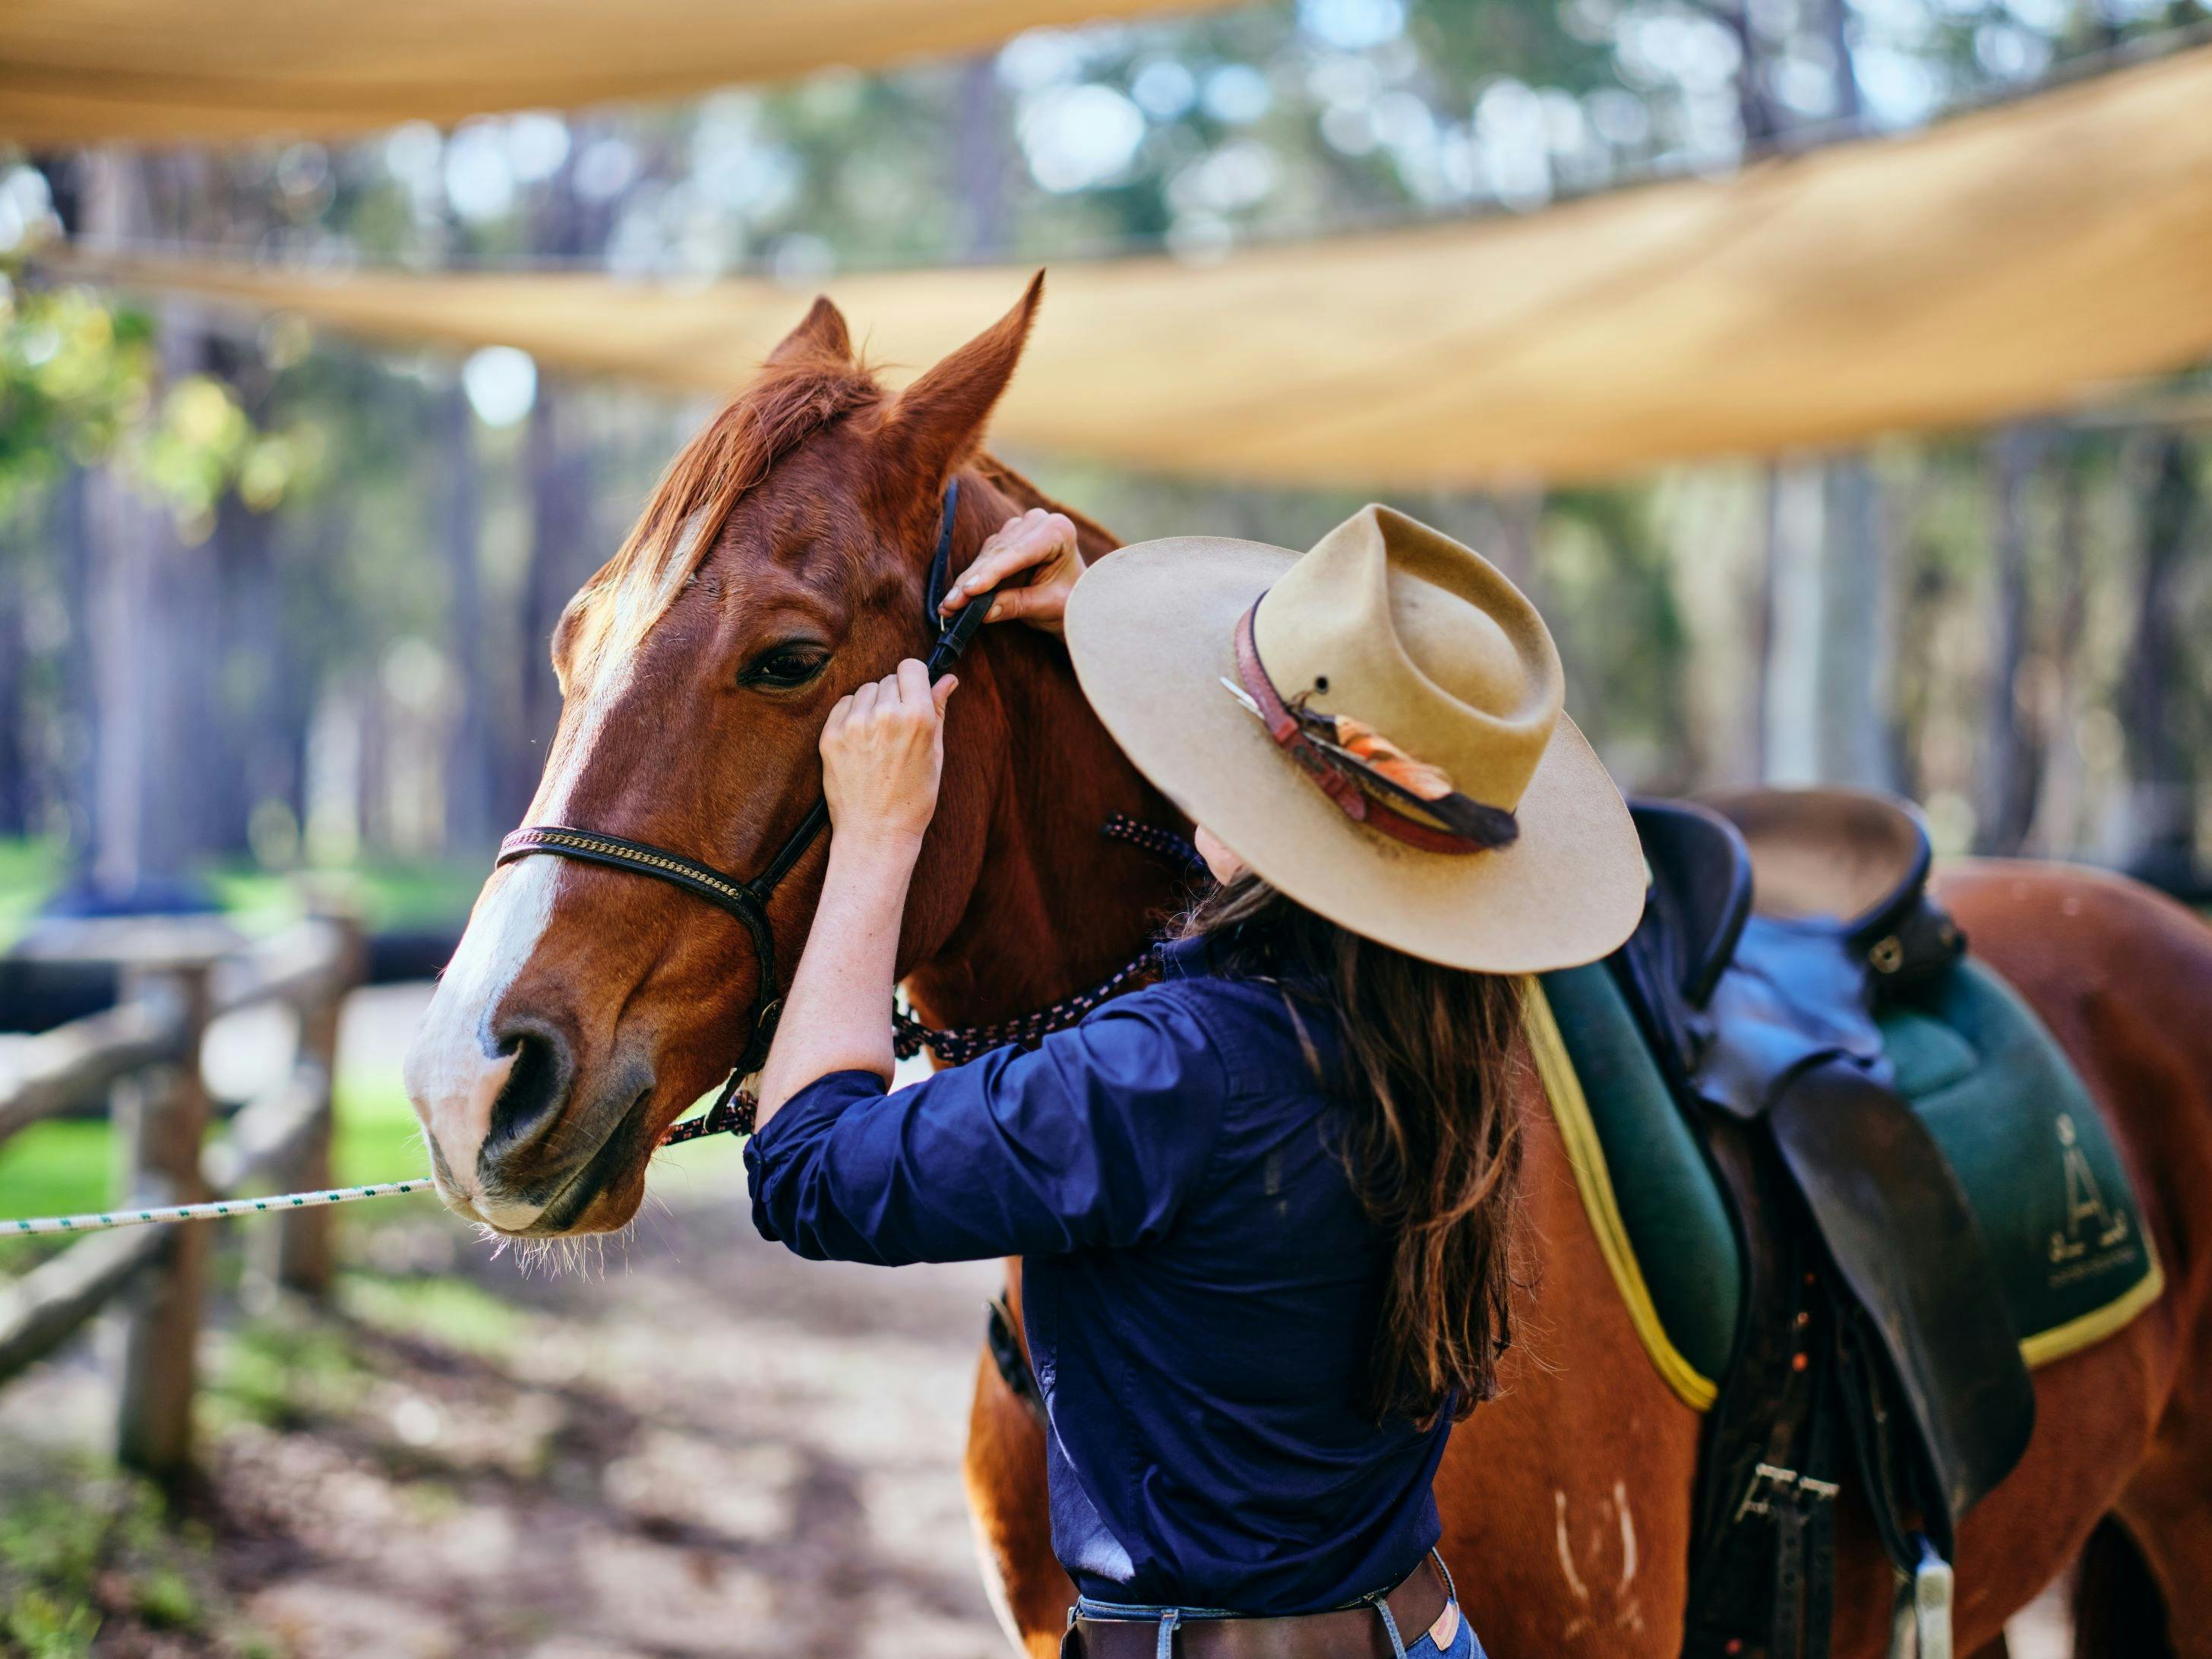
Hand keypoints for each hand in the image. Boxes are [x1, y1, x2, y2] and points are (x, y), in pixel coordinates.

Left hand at [820, 659, 958, 847]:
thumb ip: (938, 710)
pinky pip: (844, 706)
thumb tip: (948, 679)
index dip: (915, 680)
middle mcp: (884, 716)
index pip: (911, 667)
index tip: (914, 693)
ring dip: (873, 706)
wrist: (876, 833)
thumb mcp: (935, 754)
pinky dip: (853, 717)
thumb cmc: (912, 799)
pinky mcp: (831, 736)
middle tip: (898, 730)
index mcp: (917, 718)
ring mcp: (854, 725)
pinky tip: (863, 744)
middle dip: (895, 697)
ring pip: (866, 690)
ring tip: (879, 739)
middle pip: (889, 679)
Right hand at [939, 508, 1082, 636]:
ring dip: (966, 582)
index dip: (991, 572)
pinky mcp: (1004, 540)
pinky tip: (955, 598)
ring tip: (949, 606)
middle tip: (951, 605)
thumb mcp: (1048, 606)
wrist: (1076, 600)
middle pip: (998, 553)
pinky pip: (983, 560)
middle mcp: (1036, 522)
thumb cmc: (1071, 601)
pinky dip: (970, 580)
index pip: (1019, 552)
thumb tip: (983, 612)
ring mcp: (1018, 529)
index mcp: (1057, 531)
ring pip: (986, 556)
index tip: (969, 590)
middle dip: (972, 581)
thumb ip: (1017, 605)